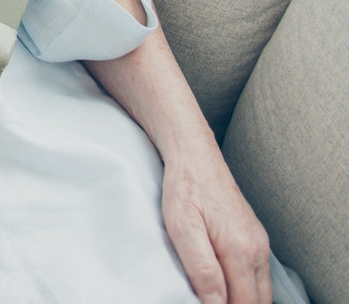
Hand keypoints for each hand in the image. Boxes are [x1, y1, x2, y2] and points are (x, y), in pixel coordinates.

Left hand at [161, 153, 270, 303]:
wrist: (194, 154)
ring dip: (243, 298)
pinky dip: (246, 286)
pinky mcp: (255, 237)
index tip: (204, 303)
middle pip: (258, 301)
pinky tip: (226, 282)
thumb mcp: (182, 227)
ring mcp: (260, 242)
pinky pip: (258, 274)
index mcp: (241, 250)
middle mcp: (257, 249)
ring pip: (261, 290)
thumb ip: (202, 269)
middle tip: (208, 300)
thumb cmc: (184, 187)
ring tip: (215, 294)